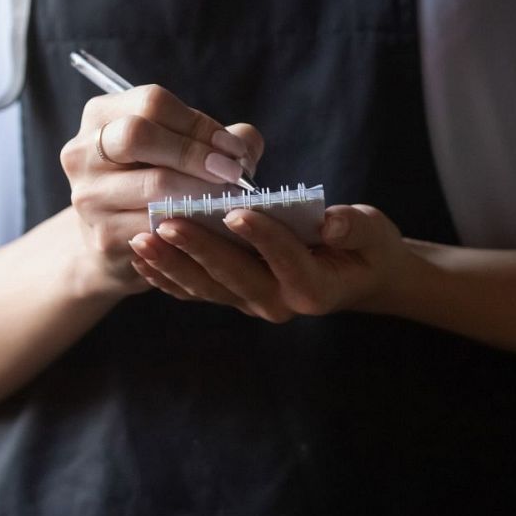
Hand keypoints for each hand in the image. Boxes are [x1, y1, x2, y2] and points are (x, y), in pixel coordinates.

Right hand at [60, 84, 265, 297]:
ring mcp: (88, 195)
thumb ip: (219, 138)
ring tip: (231, 197)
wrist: (116, 240)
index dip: (199, 124)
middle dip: (195, 152)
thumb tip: (244, 147)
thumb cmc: (157, 180)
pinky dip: (192, 223)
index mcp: (102, 115)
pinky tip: (212, 223)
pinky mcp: (103, 235)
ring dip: (202, 190)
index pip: (152, 103)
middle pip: (138, 134)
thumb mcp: (180, 148)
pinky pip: (157, 225)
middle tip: (233, 172)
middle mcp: (83, 151)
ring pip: (153, 184)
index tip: (233, 148)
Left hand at [127, 204, 417, 321]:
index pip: (285, 260)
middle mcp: (280, 303)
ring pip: (207, 287)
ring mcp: (253, 303)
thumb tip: (331, 220)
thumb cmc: (366, 248)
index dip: (262, 237)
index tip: (235, 212)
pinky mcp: (235, 298)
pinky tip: (141, 256)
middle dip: (198, 249)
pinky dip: (166, 276)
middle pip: (234, 276)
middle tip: (166, 222)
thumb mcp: (374, 234)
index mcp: (315, 287)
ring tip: (143, 238)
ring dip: (172, 264)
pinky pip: (195, 292)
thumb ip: (354, 228)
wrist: (356, 277)